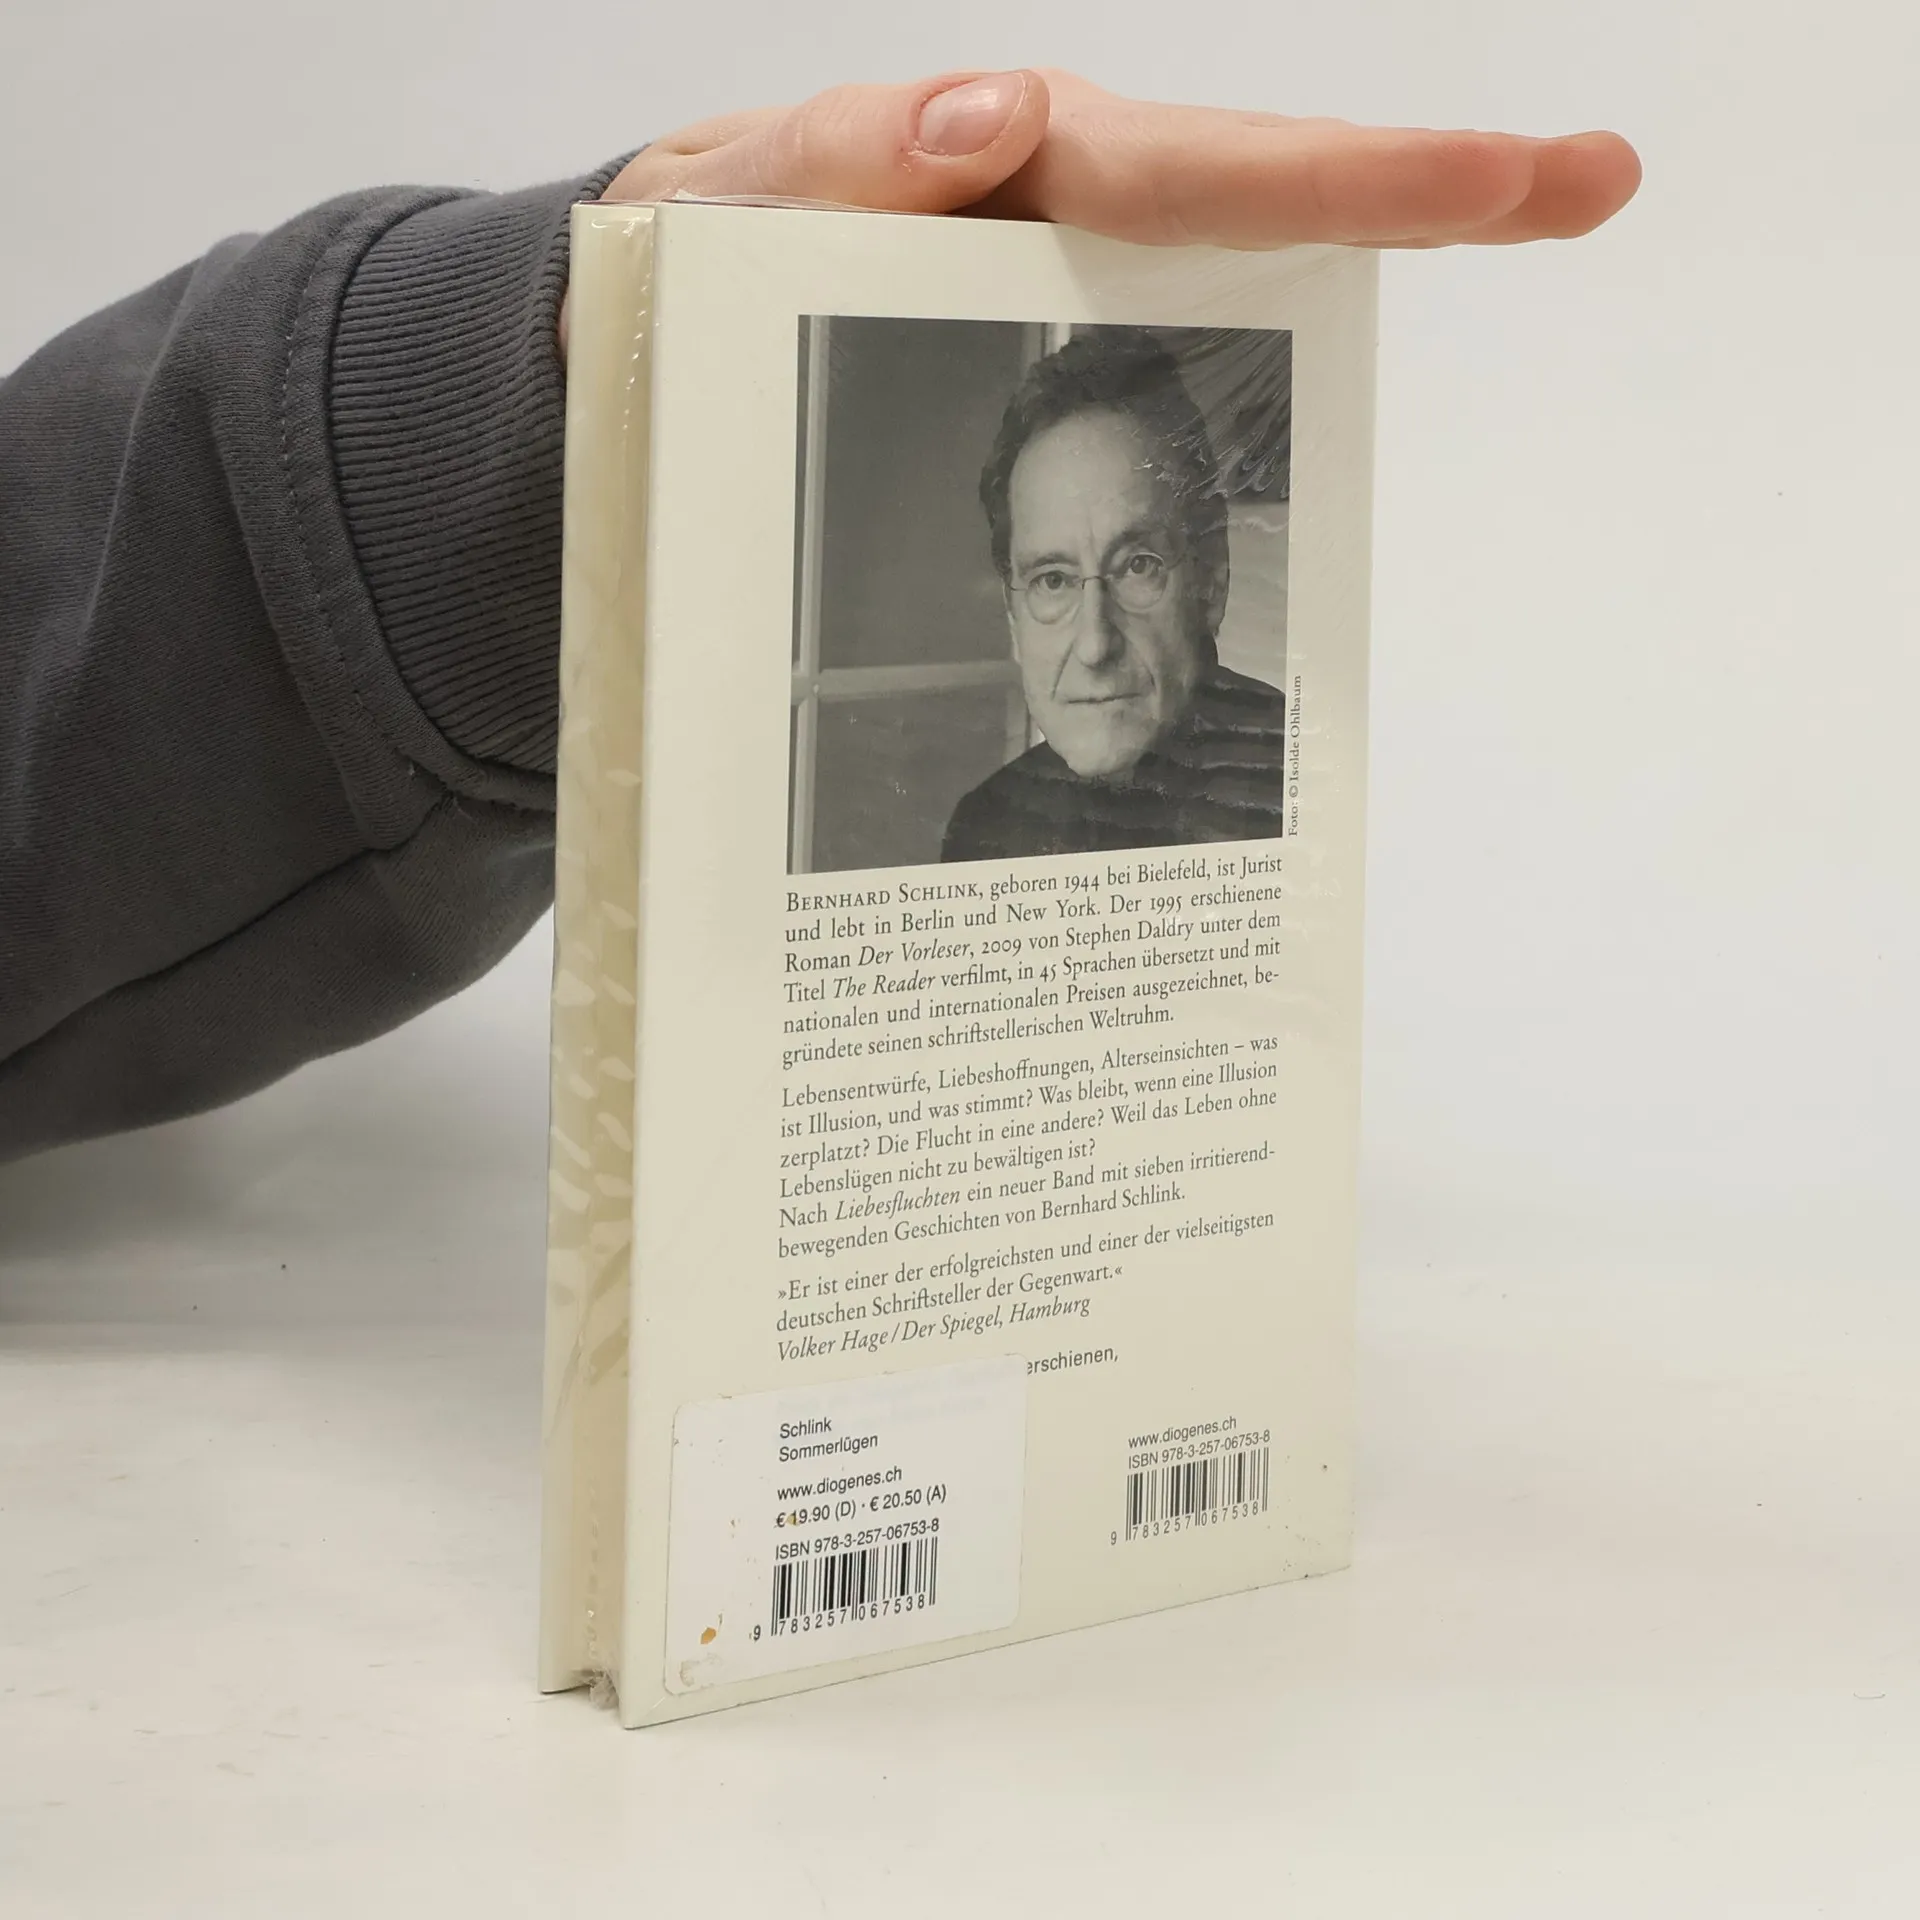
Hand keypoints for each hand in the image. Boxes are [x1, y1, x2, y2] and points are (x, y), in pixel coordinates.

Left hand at [612, 66, 1635, 234]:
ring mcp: (1076, 262)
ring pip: (1244, 241)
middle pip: (1260, 184)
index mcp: (1005, 172)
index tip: (1487, 183)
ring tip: (1537, 201)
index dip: (1339, 182)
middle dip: (1418, 179)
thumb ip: (837, 164)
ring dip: (1387, 227)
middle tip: (1589, 177)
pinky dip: (1274, 317)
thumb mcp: (732, 203)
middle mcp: (1066, 201)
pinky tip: (1362, 318)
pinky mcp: (1062, 324)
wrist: (673, 302)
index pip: (1188, 172)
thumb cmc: (710, 240)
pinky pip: (1176, 318)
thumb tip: (998, 123)